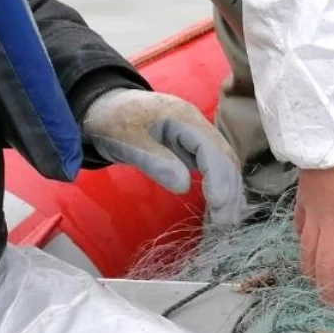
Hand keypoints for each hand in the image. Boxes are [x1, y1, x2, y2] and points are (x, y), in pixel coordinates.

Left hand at [82, 89, 246, 225]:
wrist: (104, 108)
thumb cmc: (113, 121)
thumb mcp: (127, 140)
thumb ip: (154, 161)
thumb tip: (183, 186)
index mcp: (184, 118)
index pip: (211, 149)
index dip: (218, 177)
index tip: (218, 205)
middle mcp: (198, 126)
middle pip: (225, 158)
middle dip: (228, 191)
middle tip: (224, 223)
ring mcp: (198, 138)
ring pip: (225, 165)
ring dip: (229, 193)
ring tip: (225, 222)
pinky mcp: (194, 150)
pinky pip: (215, 169)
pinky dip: (222, 188)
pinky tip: (223, 208)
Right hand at [294, 155, 333, 320]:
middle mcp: (333, 225)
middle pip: (325, 266)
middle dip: (328, 290)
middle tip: (333, 304)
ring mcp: (314, 215)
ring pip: (307, 252)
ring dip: (311, 273)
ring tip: (317, 285)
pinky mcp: (302, 203)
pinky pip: (300, 229)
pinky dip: (302, 243)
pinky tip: (305, 250)